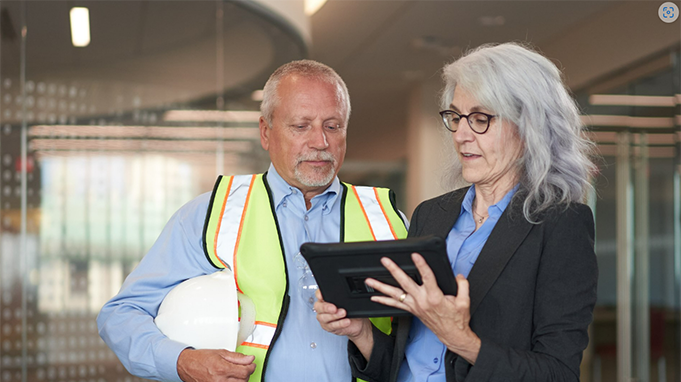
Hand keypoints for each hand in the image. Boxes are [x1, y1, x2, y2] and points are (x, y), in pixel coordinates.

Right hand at [177, 348, 255, 381]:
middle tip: (244, 368)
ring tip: (237, 374)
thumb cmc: (201, 358)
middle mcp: (220, 380)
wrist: (187, 365)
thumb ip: (237, 357)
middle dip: (246, 374)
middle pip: (243, 381)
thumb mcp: (220, 353)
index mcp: (222, 368)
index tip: (251, 365)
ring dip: (241, 380)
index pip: (245, 371)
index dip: (251, 367)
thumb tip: (250, 359)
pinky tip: (231, 379)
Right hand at [314, 289, 373, 359]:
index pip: (318, 294)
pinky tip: (345, 321)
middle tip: (335, 307)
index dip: (319, 294)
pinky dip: (339, 324)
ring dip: (334, 316)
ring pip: (323, 318)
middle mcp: (323, 309)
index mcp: (326, 299)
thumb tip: (347, 291)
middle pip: (319, 307)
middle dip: (327, 307)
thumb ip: (344, 297)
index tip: (323, 294)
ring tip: (343, 313)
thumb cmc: (353, 312)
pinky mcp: (328, 328)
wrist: (358, 324)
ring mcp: (324, 319)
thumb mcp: (349, 302)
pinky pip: (331, 327)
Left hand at [365, 253, 480, 363]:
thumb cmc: (457, 319)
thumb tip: (459, 276)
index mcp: (435, 297)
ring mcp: (415, 306)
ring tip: (369, 280)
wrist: (452, 335)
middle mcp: (422, 301)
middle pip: (405, 283)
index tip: (415, 255)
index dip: (421, 265)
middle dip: (394, 270)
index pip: (427, 277)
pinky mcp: (412, 311)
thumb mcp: (464, 301)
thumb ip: (462, 285)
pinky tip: (374, 297)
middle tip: (385, 261)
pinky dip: (383, 301)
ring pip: (395, 294)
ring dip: (381, 287)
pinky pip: (395, 305)